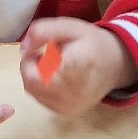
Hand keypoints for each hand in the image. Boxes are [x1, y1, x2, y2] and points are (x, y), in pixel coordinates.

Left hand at [19, 17, 137, 115]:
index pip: (53, 71)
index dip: (36, 60)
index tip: (40, 51)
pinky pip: (38, 97)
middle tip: (41, 53)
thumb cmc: (90, 43)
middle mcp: (77, 90)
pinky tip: (51, 75)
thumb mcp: (69, 26)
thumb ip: (42, 31)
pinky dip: (38, 84)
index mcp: (82, 63)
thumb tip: (23, 49)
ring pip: (32, 89)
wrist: (114, 66)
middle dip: (28, 64)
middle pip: (32, 81)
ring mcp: (71, 104)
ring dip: (32, 73)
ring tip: (48, 64)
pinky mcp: (65, 111)